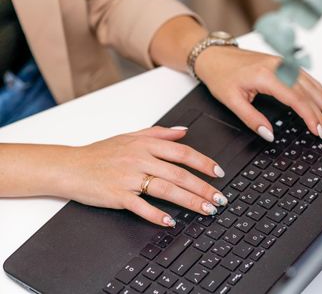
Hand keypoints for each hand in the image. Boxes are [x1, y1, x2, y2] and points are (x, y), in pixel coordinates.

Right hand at [56, 126, 227, 226]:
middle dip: (203, 187)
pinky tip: (171, 221)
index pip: (182, 153)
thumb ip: (159, 133)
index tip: (218, 173)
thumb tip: (184, 131)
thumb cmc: (100, 153)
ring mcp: (129, 178)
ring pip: (166, 190)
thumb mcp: (130, 136)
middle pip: (179, 174)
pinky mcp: (118, 195)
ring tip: (206, 209)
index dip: (203, 163)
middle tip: (220, 198)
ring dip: (190, 201)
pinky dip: (157, 215)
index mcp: (145, 145)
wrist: (71, 166)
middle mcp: (140, 159)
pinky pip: (141, 206)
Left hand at [195, 46, 321, 140]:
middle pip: (309, 93)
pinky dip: (319, 91)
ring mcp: (283, 63)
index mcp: (267, 76)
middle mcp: (279, 67)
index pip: (296, 100)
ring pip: (312, 85)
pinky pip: (307, 78)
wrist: (214, 55)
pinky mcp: (283, 64)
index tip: (319, 131)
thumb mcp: (231, 101)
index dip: (310, 117)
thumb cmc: (220, 74)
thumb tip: (269, 134)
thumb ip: (252, 119)